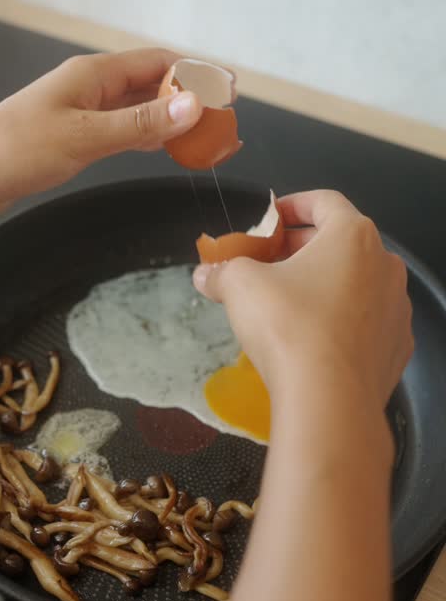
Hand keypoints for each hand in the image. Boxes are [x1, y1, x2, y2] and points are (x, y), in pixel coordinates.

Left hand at [0, 49, 233, 219]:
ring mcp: (81, 112)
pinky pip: (123, 130)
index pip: (158, 62)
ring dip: (173, 120)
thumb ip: (140, 124)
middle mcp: (91, 87)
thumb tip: (194, 104)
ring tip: (207, 140)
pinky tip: (165, 149)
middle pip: (153, 83)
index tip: (231, 93)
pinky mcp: (73, 137)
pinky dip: (149, 136)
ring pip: (139, 109)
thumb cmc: (15, 151)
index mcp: (94, 74)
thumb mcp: (84, 138)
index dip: (197, 74)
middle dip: (192, 99)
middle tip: (225, 126)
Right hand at [193, 190, 413, 410]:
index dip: (292, 204)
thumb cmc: (289, 327)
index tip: (271, 217)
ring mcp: (396, 307)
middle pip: (341, 243)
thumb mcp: (240, 286)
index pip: (324, 201)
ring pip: (356, 283)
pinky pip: (366, 321)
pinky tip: (313, 338)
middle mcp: (384, 265)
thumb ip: (222, 271)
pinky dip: (341, 320)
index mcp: (353, 236)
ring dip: (324, 284)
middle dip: (301, 248)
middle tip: (269, 261)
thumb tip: (205, 274)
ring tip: (288, 302)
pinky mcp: (396, 346)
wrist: (329, 400)